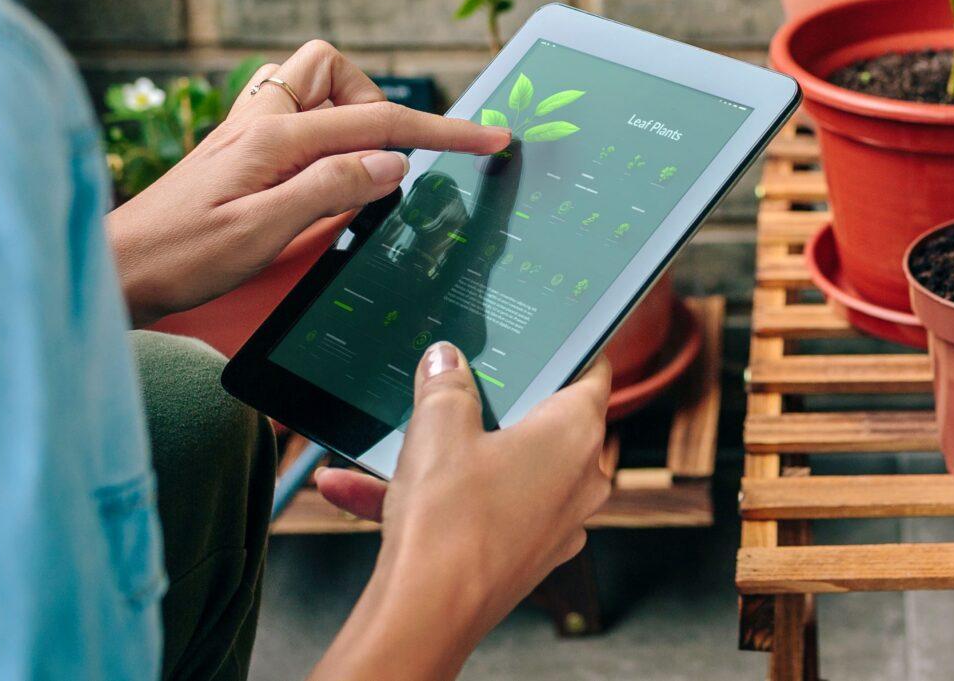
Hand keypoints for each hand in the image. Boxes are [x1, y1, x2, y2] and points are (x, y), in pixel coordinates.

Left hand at [107, 40, 511, 325]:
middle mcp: (260, 121)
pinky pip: (296, 122)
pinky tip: (315, 186)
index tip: (491, 138)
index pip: (378, 121)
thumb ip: (331, 187)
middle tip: (378, 168)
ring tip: (346, 177)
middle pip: (339, 75)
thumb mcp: (264, 231)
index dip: (443, 130)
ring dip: (346, 122)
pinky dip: (321, 142)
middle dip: (375, 109)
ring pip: (316, 91)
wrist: (116, 269)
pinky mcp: (238, 152)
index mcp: (274, 136)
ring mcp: (247, 133)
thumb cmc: (180, 257)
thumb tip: (392, 160)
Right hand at [308, 343, 611, 680]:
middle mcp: (579, 481)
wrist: (428, 612)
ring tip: (385, 450)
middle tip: (448, 391)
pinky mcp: (523, 556)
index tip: (545, 343)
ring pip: (498, 472)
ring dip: (442, 459)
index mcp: (576, 435)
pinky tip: (362, 490)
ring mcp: (554, 524)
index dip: (568, 353)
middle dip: (489, 409)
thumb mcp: (438, 424)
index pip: (591, 375)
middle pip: (539, 425)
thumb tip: (446, 360)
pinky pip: (479, 512)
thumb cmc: (449, 519)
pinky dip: (434, 501)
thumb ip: (447, 382)